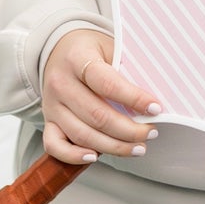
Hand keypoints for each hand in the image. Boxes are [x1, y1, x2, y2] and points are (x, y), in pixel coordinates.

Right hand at [40, 28, 160, 165]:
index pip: (107, 83)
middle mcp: (61, 83)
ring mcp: (52, 105)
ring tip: (138, 147)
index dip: (134, 99)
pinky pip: (54, 146)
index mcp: (77, 58)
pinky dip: (73, 156)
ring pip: (82, 135)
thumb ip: (128, 70)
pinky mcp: (49, 121)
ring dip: (114, 147)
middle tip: (151, 132)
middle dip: (129, 130)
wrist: (60, 48)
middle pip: (97, 116)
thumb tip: (153, 101)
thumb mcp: (111, 47)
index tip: (155, 108)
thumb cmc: (91, 50)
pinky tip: (95, 156)